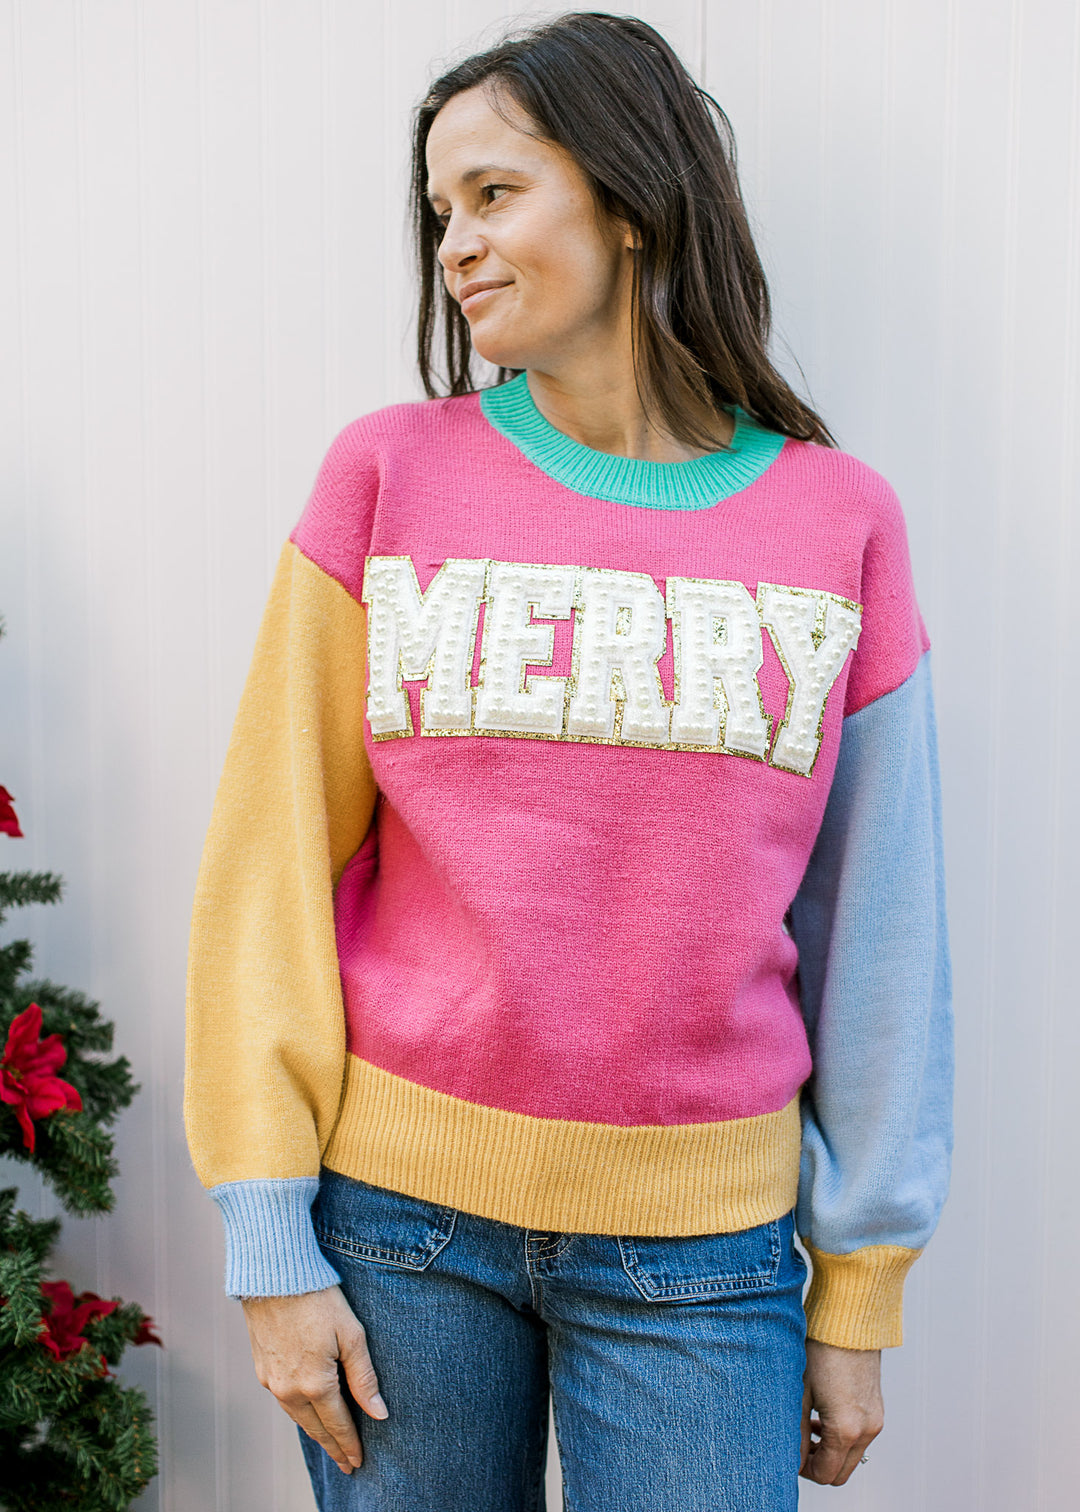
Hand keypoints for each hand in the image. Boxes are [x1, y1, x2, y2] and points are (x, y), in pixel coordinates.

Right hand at [240, 1285, 387, 1474]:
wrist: (274, 1276)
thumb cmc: (318, 1299)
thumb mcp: (351, 1335)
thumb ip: (364, 1378)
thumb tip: (379, 1414)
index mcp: (315, 1384)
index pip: (338, 1425)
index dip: (350, 1444)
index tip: (359, 1461)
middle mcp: (289, 1390)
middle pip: (316, 1428)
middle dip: (333, 1447)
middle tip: (347, 1464)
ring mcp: (272, 1382)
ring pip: (298, 1417)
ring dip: (315, 1432)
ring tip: (330, 1444)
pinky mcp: (262, 1369)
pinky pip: (284, 1401)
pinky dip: (299, 1413)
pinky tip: (307, 1414)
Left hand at [800, 1338, 883, 1484]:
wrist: (850, 1320)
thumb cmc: (822, 1349)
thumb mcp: (800, 1392)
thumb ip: (795, 1431)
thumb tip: (789, 1458)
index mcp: (846, 1429)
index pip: (825, 1474)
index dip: (803, 1470)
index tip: (789, 1454)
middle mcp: (867, 1430)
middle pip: (841, 1472)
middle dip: (818, 1464)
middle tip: (798, 1444)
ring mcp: (875, 1420)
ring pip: (851, 1456)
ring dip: (829, 1451)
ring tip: (807, 1426)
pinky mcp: (877, 1408)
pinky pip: (860, 1438)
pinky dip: (842, 1437)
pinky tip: (823, 1415)